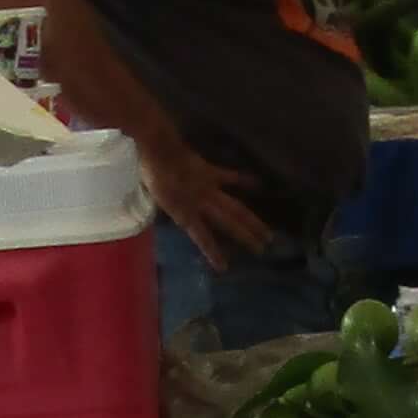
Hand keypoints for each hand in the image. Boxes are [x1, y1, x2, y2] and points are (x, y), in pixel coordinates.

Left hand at [125, 120, 274, 267]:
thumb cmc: (151, 175)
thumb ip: (170, 209)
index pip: (202, 237)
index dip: (213, 252)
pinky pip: (230, 177)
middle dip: (244, 238)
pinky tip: (258, 184)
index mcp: (184, 213)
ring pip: (235, 207)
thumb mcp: (155, 200)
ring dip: (252, 221)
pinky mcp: (211, 172)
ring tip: (266, 232)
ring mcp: (209, 188)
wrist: (159, 150)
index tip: (224, 267)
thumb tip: (176, 213)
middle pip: (227, 223)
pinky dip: (244, 180)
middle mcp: (201, 204)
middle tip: (261, 250)